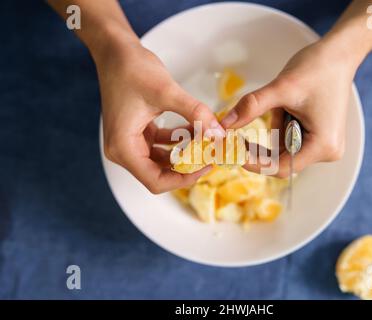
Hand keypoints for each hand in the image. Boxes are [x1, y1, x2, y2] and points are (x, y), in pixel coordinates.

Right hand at [96, 40, 223, 192]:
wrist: (115, 51)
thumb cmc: (132, 69)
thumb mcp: (167, 92)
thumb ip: (195, 113)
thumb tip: (219, 133)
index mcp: (123, 148)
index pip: (155, 181)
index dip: (183, 179)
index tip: (206, 166)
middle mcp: (123, 150)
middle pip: (158, 174)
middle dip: (187, 166)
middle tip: (211, 155)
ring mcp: (129, 142)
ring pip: (162, 160)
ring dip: (185, 152)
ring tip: (207, 141)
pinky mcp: (137, 133)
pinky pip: (161, 144)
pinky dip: (178, 140)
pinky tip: (196, 129)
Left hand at [220, 40, 357, 177]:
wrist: (338, 54)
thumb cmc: (317, 68)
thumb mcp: (281, 88)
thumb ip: (251, 107)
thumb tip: (224, 124)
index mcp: (322, 146)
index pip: (281, 167)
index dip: (254, 162)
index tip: (233, 153)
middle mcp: (327, 151)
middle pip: (282, 160)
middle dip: (260, 147)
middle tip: (236, 136)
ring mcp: (324, 145)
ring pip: (284, 149)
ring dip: (273, 130)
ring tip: (279, 106)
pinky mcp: (319, 136)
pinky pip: (291, 140)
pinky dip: (280, 126)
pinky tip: (284, 108)